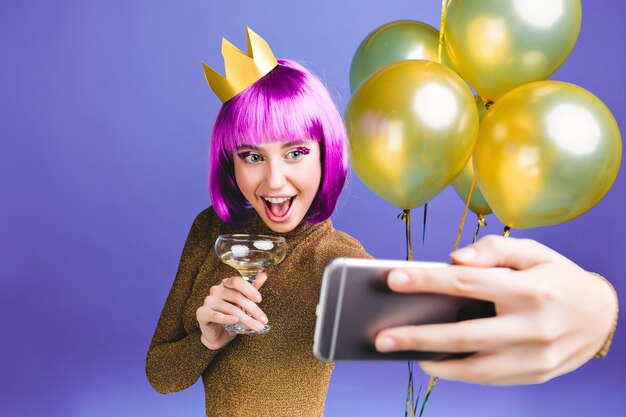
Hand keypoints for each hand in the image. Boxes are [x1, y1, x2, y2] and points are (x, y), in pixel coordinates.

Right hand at [196, 272, 268, 349]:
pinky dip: (226, 318)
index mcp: (226, 284)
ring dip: (246, 319)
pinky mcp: (202, 313)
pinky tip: (235, 321)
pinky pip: (215, 315)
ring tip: (257, 327)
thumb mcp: (244, 303)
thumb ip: (252, 290)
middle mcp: (216, 290)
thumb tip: (263, 275)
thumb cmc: (232, 316)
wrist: (219, 334)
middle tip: (263, 320)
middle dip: (253, 309)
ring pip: (230, 308)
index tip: (259, 299)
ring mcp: (208, 301)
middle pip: (236, 296)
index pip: (237, 281)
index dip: (249, 289)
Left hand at [374, 235, 617, 384]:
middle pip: (463, 334)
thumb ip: (494, 250)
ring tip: (400, 352)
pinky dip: (458, 373)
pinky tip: (434, 361)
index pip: (467, 283)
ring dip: (433, 361)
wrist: (603, 316)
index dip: (426, 281)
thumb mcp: (535, 252)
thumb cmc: (560, 278)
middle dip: (417, 337)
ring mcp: (535, 357)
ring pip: (474, 366)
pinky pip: (489, 378)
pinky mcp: (535, 375)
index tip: (392, 279)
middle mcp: (532, 327)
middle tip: (381, 337)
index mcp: (529, 289)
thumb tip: (453, 260)